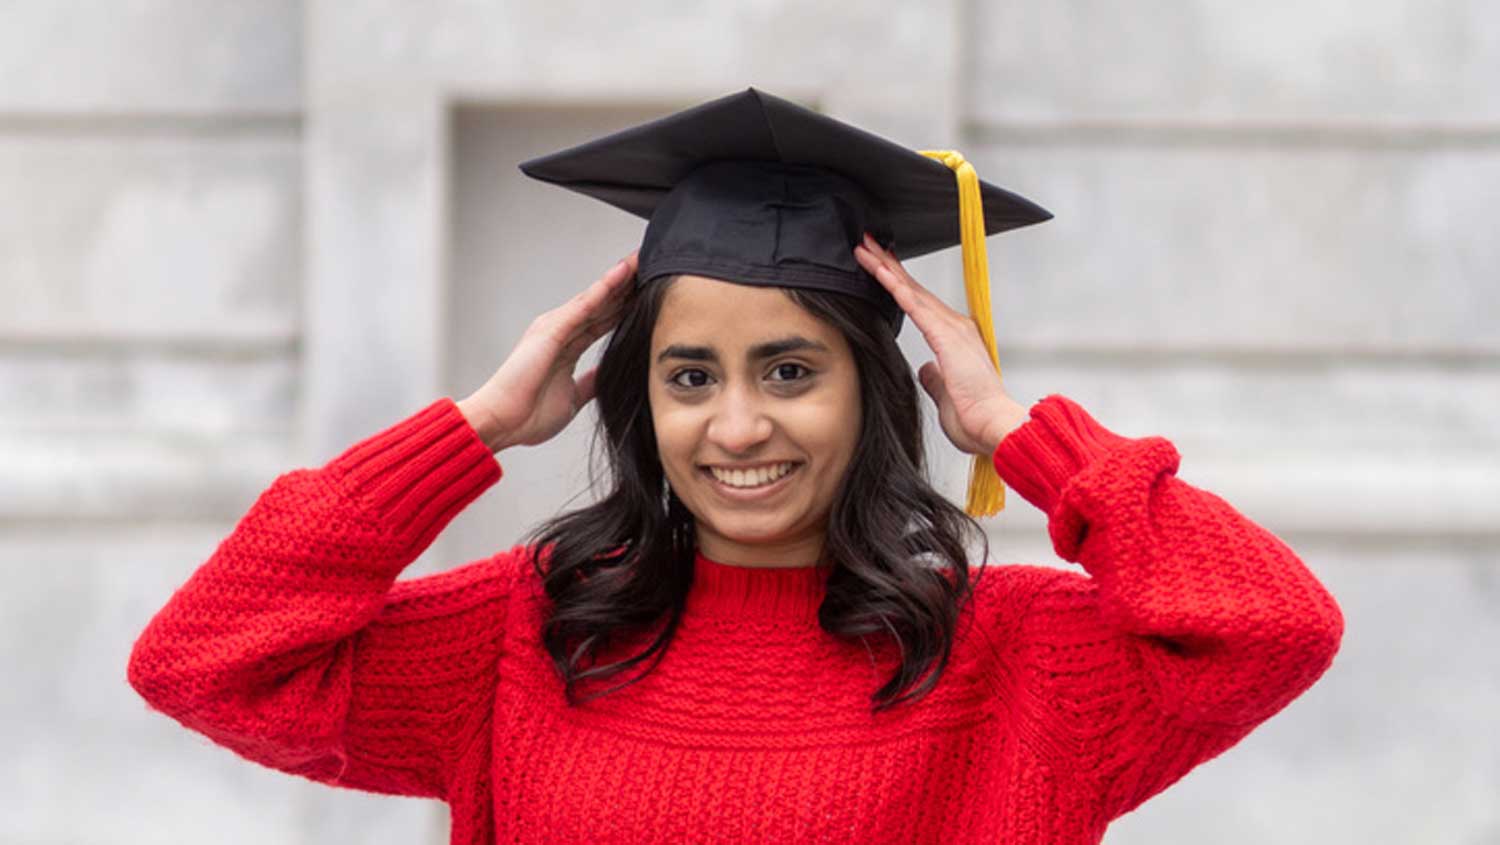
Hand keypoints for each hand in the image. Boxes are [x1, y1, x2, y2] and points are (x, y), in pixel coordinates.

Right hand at [458, 251, 638, 452]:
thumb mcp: (573, 397)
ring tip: (642, 260)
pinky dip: (603, 288)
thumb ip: (590, 382)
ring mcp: (556, 328)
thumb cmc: (528, 414)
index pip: (603, 320)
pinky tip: (621, 274)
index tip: (649, 293)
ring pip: (596, 297)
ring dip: (619, 278)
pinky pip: (584, 305)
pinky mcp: (552, 330)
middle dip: (627, 286)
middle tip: (653, 266)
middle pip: (603, 303)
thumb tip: (609, 374)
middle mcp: (561, 331)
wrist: (502, 423)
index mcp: (566, 347)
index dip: (626, 306)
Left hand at [853, 235, 1026, 454]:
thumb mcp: (946, 395)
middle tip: (868, 244)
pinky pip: (912, 304)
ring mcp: (952, 329)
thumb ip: (935, 378)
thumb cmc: (975, 417)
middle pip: (914, 290)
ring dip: (886, 268)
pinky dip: (895, 285)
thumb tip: (925, 369)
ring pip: (910, 290)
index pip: (921, 306)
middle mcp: (956, 328)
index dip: (901, 285)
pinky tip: (879, 270)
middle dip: (889, 266)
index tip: (883, 268)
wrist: (994, 426)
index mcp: (956, 340)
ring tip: (865, 248)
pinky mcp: (944, 336)